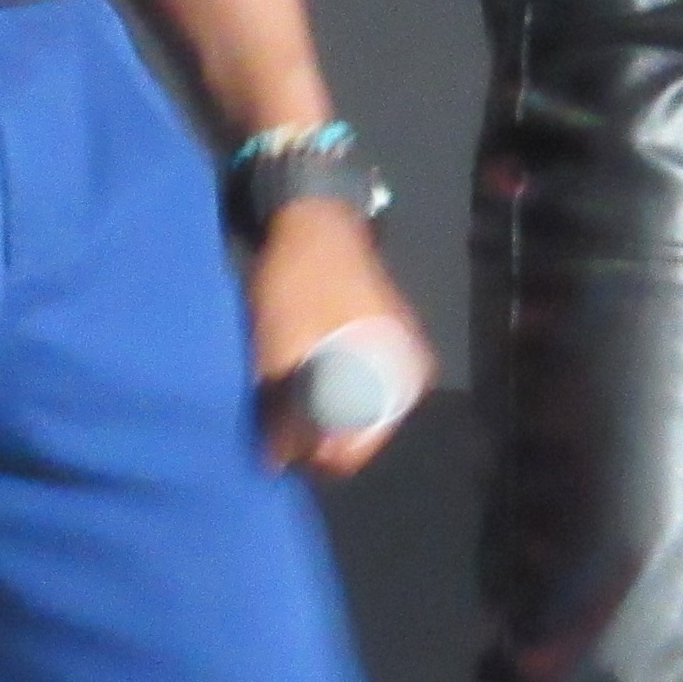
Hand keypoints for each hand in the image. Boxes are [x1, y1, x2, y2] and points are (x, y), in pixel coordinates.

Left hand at [245, 205, 423, 479]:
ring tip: (280, 394)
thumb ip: (286, 413)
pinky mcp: (381, 343)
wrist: (314, 216)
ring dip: (315, 412)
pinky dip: (323, 390)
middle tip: (272, 417)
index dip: (310, 455)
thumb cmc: (303, 281)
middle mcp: (409, 375)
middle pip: (355, 433)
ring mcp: (398, 357)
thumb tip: (277, 465)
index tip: (275, 442)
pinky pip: (353, 387)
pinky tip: (296, 376)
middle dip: (313, 434)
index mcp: (399, 377)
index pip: (355, 451)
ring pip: (351, 411)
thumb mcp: (284, 349)